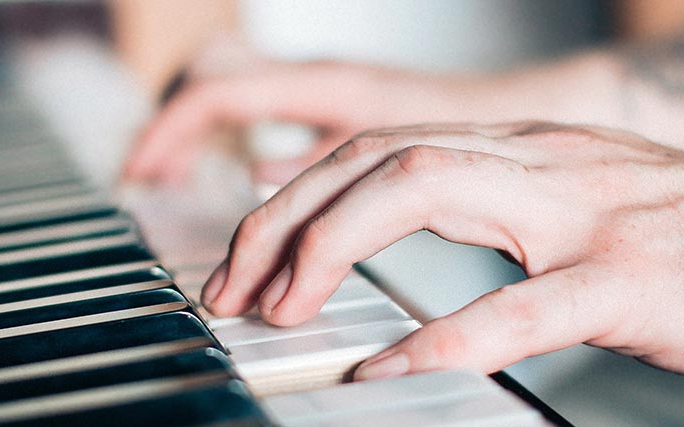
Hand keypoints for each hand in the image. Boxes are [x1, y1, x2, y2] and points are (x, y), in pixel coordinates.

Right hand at [120, 49, 488, 183]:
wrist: (544, 111)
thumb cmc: (491, 135)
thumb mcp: (411, 163)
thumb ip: (334, 173)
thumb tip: (261, 185)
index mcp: (335, 88)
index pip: (218, 92)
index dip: (169, 132)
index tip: (138, 173)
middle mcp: (326, 79)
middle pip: (212, 80)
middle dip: (172, 132)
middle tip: (149, 184)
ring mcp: (332, 91)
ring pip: (236, 91)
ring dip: (200, 136)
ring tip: (177, 187)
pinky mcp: (343, 111)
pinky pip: (263, 111)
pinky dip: (234, 142)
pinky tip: (240, 183)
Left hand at [201, 121, 683, 394]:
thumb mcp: (589, 205)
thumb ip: (509, 214)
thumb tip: (427, 257)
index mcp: (529, 150)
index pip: (383, 148)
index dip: (299, 196)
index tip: (253, 256)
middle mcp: (542, 163)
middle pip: (376, 157)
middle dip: (284, 217)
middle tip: (235, 286)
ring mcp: (584, 215)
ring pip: (422, 191)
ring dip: (329, 248)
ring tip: (280, 308)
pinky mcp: (631, 281)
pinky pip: (515, 306)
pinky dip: (434, 336)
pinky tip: (383, 366)